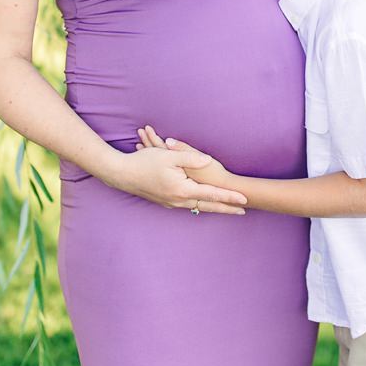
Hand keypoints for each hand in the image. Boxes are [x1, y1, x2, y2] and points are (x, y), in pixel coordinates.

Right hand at [109, 132, 246, 213]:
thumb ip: (191, 158)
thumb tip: (208, 161)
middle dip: (226, 208)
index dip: (229, 197)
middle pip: (208, 206)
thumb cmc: (144, 162)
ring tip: (226, 208)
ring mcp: (170, 203)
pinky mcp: (164, 202)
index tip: (245, 200)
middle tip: (243, 210)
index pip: (212, 194)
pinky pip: (187, 206)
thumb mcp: (169, 155)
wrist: (121, 174)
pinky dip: (199, 206)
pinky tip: (202, 205)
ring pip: (197, 208)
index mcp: (182, 189)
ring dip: (213, 208)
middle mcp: (178, 200)